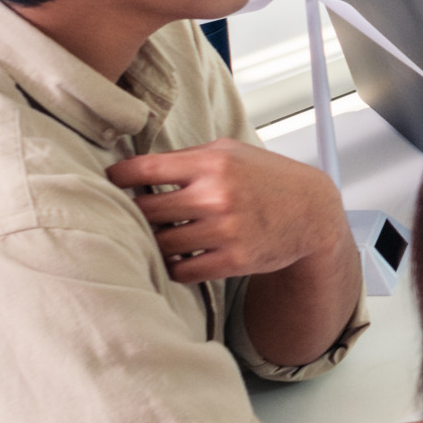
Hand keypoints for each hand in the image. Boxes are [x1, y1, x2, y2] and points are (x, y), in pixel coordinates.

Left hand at [108, 140, 346, 283]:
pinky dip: (174, 264)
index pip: (145, 169)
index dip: (119, 177)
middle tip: (134, 213)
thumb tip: (137, 167)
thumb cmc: (268, 178)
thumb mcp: (231, 152)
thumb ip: (187, 158)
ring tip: (161, 233)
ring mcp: (225, 231)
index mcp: (213, 163)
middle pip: (145, 210)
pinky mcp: (233, 261)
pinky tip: (179, 254)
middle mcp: (217, 196)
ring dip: (155, 241)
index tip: (110, 182)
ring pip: (161, 243)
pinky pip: (182, 270)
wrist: (311, 212)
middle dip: (135, 212)